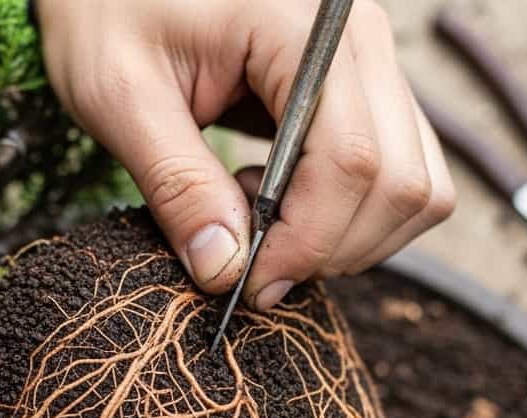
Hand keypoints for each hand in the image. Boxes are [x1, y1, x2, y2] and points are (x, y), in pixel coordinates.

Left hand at [37, 0, 454, 310]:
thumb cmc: (109, 13)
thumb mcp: (119, 97)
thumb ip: (176, 184)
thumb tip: (225, 271)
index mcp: (302, 28)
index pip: (350, 159)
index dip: (307, 242)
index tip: (247, 283)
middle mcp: (360, 40)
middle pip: (401, 183)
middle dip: (331, 249)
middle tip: (249, 265)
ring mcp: (374, 64)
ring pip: (418, 189)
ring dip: (349, 239)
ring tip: (257, 216)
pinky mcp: (369, 93)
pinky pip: (402, 176)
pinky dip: (353, 218)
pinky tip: (278, 198)